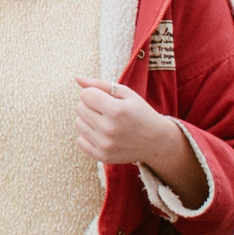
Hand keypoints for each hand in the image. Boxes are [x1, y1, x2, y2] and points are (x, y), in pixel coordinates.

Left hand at [72, 77, 198, 198]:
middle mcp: (109, 129)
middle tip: (105, 110)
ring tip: (105, 121)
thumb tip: (77, 78)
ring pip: (78, 124)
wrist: (156, 141)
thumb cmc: (141, 113)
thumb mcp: (126, 93)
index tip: (105, 98)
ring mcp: (105, 145)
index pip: (85, 95)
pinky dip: (88, 136)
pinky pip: (80, 141)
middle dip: (90, 105)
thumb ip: (100, 84)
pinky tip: (102, 134)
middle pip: (79, 108)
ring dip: (88, 120)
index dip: (93, 93)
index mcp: (116, 110)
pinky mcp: (102, 156)